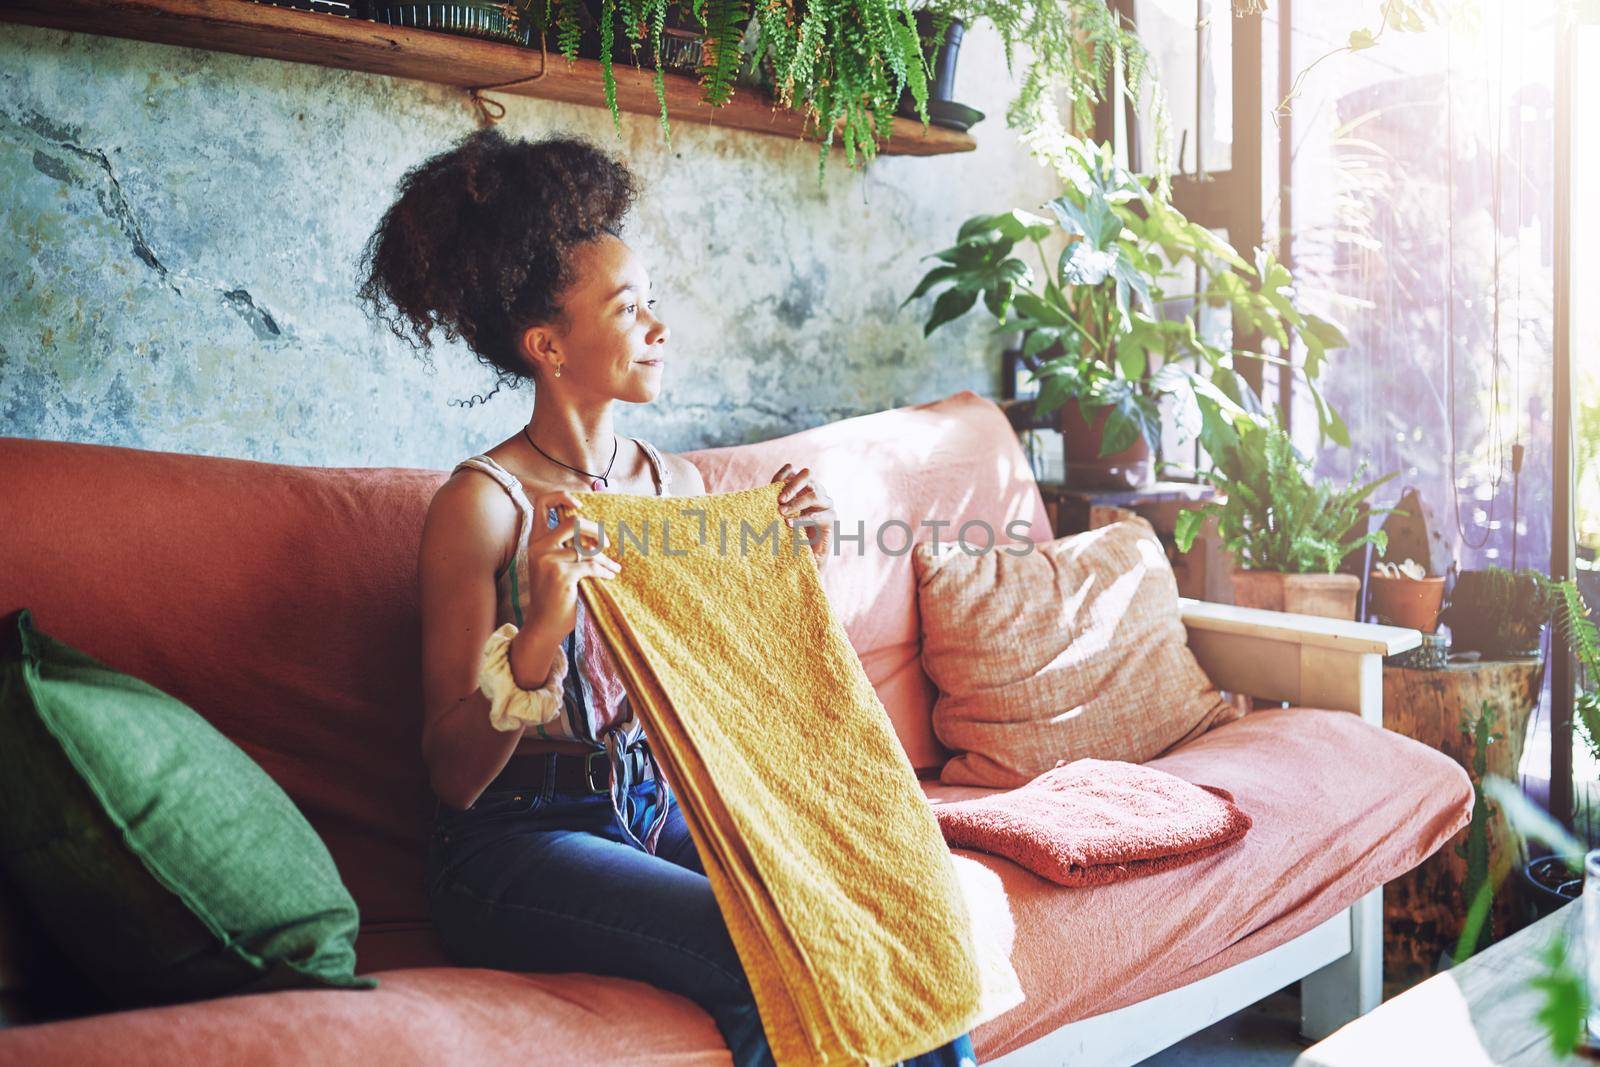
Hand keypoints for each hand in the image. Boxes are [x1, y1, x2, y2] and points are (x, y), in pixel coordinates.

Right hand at [522, 490, 620, 641]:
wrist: (543, 624)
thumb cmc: (553, 594)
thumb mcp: (552, 564)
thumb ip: (563, 545)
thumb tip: (595, 530)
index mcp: (535, 541)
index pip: (542, 503)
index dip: (562, 497)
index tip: (580, 506)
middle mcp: (539, 547)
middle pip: (574, 522)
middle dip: (596, 531)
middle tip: (606, 545)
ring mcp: (548, 561)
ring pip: (586, 547)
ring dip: (605, 558)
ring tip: (614, 566)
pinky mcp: (561, 575)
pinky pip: (591, 565)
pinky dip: (604, 571)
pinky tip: (610, 576)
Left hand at [771, 463, 835, 561]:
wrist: (802, 555)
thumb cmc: (788, 531)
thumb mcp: (779, 513)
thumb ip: (777, 500)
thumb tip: (768, 487)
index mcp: (803, 486)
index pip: (795, 470)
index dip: (785, 474)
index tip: (773, 485)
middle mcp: (816, 490)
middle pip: (808, 475)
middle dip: (792, 486)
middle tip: (779, 500)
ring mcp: (826, 503)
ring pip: (814, 495)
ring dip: (797, 503)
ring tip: (782, 514)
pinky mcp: (831, 518)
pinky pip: (820, 514)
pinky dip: (804, 519)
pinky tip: (791, 524)